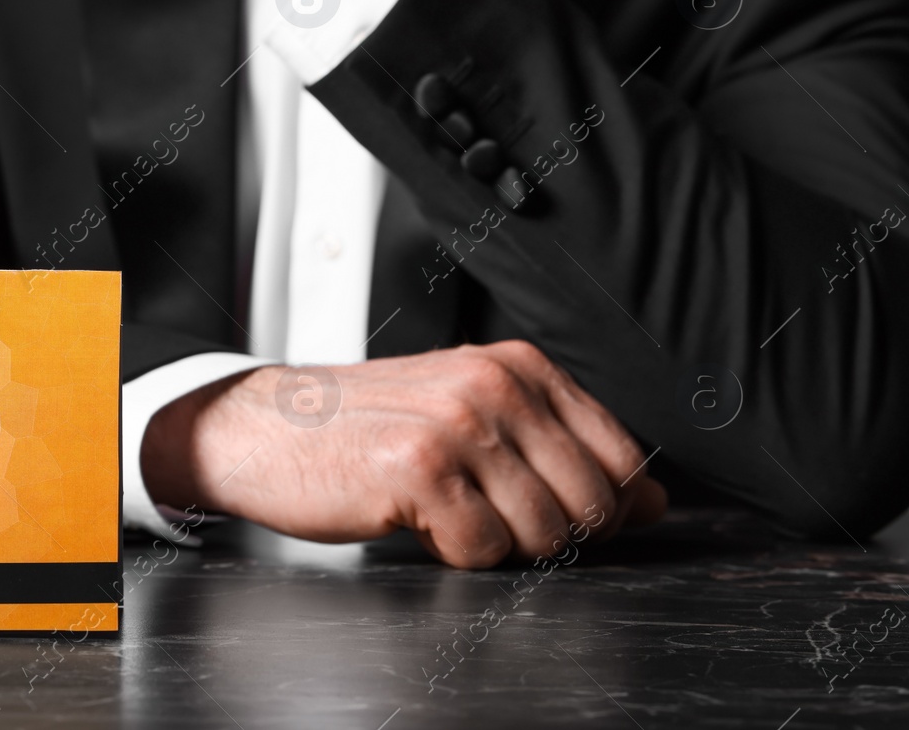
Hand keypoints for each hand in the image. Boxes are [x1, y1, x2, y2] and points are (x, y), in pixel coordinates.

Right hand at [141, 340, 667, 567]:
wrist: (265, 427)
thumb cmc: (366, 426)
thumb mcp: (472, 415)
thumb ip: (561, 449)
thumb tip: (652, 500)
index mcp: (520, 366)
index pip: (622, 459)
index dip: (597, 507)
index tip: (543, 507)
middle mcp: (497, 384)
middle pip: (592, 505)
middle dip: (547, 533)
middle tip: (484, 513)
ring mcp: (460, 423)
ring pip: (544, 534)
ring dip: (496, 544)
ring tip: (445, 509)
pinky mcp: (420, 468)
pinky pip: (483, 551)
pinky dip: (452, 553)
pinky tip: (415, 519)